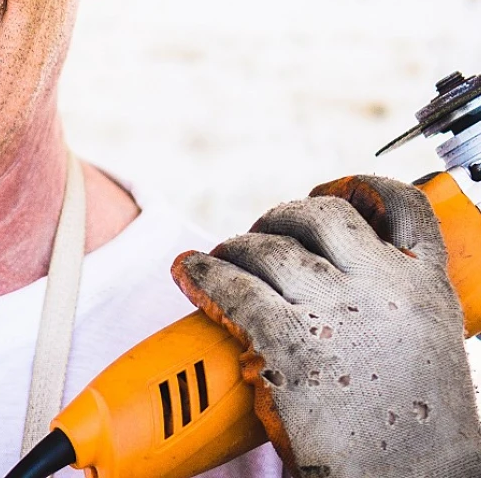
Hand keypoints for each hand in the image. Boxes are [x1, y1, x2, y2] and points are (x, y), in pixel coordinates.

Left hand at [173, 176, 480, 477]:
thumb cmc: (415, 430)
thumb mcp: (426, 347)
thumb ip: (392, 301)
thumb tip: (335, 271)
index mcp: (428, 288)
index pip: (403, 205)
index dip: (360, 187)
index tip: (326, 192)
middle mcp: (385, 289)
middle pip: (320, 215)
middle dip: (281, 218)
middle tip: (262, 238)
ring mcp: (337, 313)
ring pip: (270, 248)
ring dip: (236, 247)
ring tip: (221, 259)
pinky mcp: (290, 345)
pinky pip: (234, 287)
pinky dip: (204, 273)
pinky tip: (189, 271)